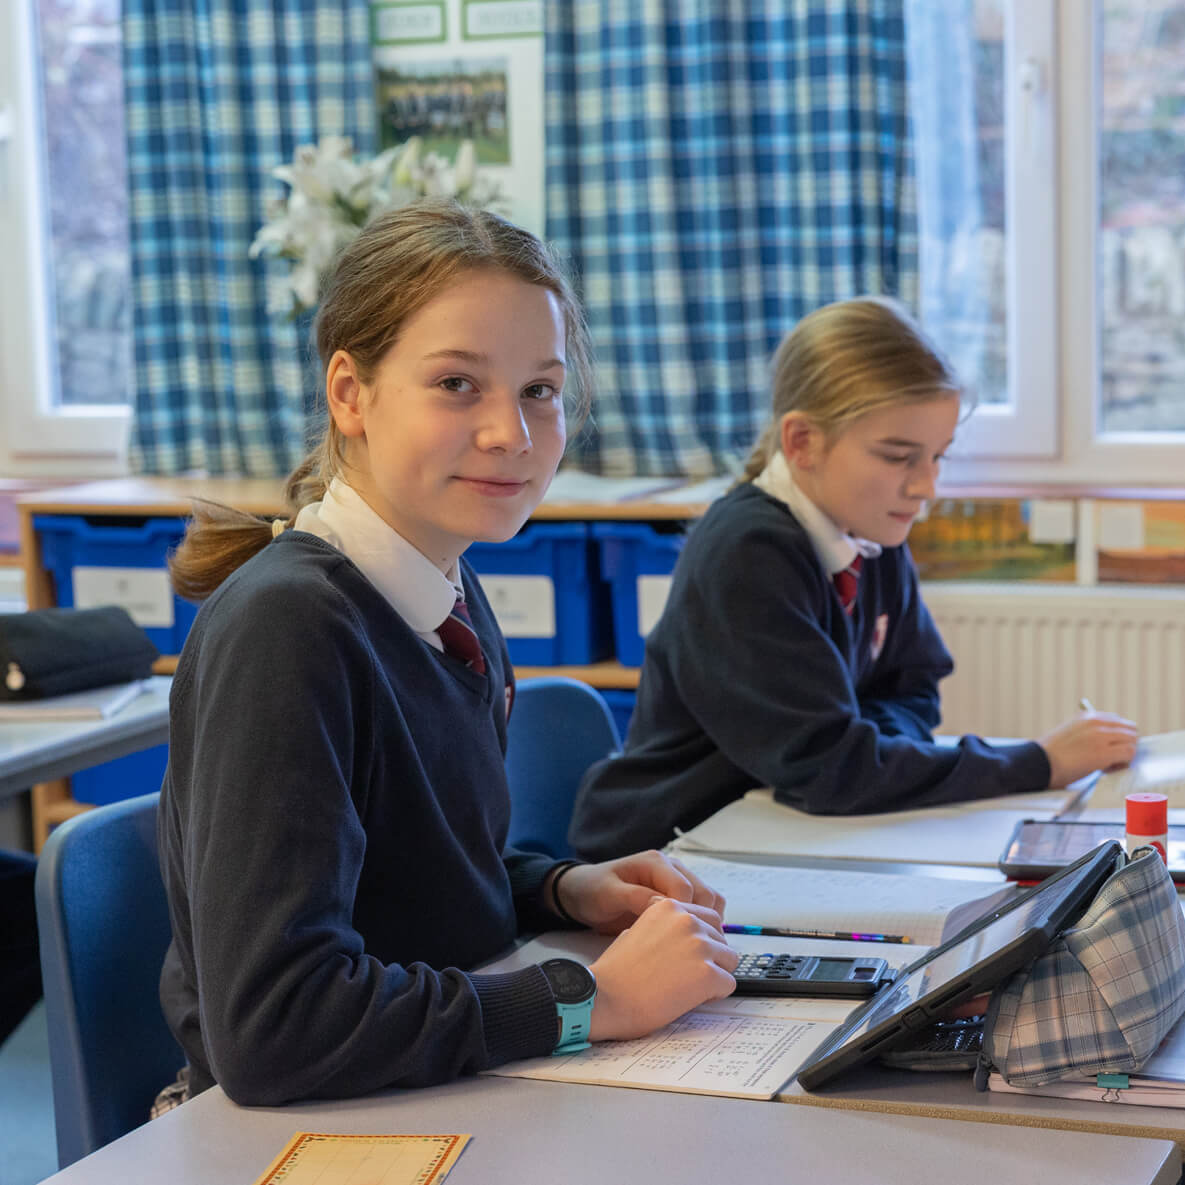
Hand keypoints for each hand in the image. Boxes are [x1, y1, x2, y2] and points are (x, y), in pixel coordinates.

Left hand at [551, 851, 725, 934]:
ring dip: (707, 923)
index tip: (673, 938)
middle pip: (705, 894)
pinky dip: (702, 924)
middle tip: (690, 948)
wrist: (583, 892)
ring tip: (694, 947)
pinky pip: (700, 909)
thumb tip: (665, 907)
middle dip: (702, 921)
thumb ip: (636, 897)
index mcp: (656, 863)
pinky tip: (690, 942)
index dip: (684, 914)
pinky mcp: (676, 898)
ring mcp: (676, 883)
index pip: (685, 888)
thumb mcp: (609, 893)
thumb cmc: (593, 889)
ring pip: (709, 901)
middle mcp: (672, 869)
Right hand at [588, 897, 738, 1040]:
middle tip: (687, 976)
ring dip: (714, 975)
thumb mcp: (635, 930)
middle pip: (722, 939)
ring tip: (688, 988)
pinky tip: (690, 998)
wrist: (604, 997)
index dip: (702, 940)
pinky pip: (728, 984)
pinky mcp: (707, 974)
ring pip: (729, 961)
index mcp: (669, 906)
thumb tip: (680, 940)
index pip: (709, 918)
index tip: (689, 956)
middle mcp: (687, 920)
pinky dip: (714, 995)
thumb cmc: (615, 972)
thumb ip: (662, 927)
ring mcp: (699, 946)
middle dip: (710, 958)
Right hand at [1038, 710, 1138, 787]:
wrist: (1038, 763)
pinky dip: (1124, 763)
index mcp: (1086, 716)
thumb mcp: (1067, 733)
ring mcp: (1101, 737)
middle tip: (1113, 757)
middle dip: (1125, 743)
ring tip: (1109, 764)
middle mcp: (1096, 723)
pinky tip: (1108, 769)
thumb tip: (1105, 740)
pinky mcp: (1105, 753)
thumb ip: (1086, 732)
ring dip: (1125, 754)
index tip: (1110, 747)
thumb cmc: (1049, 754)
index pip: (1117, 720)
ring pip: (1132, 741)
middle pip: (1130, 729)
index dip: (1117, 736)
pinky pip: (1129, 754)